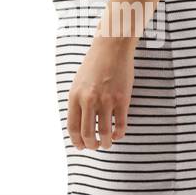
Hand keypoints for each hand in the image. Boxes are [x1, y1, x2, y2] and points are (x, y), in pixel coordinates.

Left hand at [66, 35, 135, 150]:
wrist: (111, 48)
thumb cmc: (94, 65)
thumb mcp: (78, 83)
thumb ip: (78, 102)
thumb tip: (79, 125)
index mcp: (75, 96)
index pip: (72, 127)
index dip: (76, 141)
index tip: (81, 146)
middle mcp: (89, 100)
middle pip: (87, 134)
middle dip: (91, 145)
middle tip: (95, 147)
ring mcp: (106, 100)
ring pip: (104, 133)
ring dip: (106, 143)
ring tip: (107, 144)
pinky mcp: (122, 99)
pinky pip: (121, 125)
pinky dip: (119, 134)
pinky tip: (117, 134)